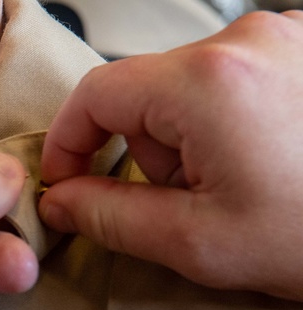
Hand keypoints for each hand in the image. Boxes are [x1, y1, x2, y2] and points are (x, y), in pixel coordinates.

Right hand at [40, 11, 302, 300]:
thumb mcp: (197, 241)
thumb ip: (109, 216)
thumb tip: (60, 200)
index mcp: (206, 82)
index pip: (95, 94)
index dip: (67, 142)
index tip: (66, 182)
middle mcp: (246, 41)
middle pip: (147, 92)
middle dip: (149, 152)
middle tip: (191, 204)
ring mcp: (287, 38)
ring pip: (193, 87)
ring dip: (195, 140)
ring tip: (244, 186)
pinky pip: (239, 78)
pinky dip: (234, 122)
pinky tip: (269, 163)